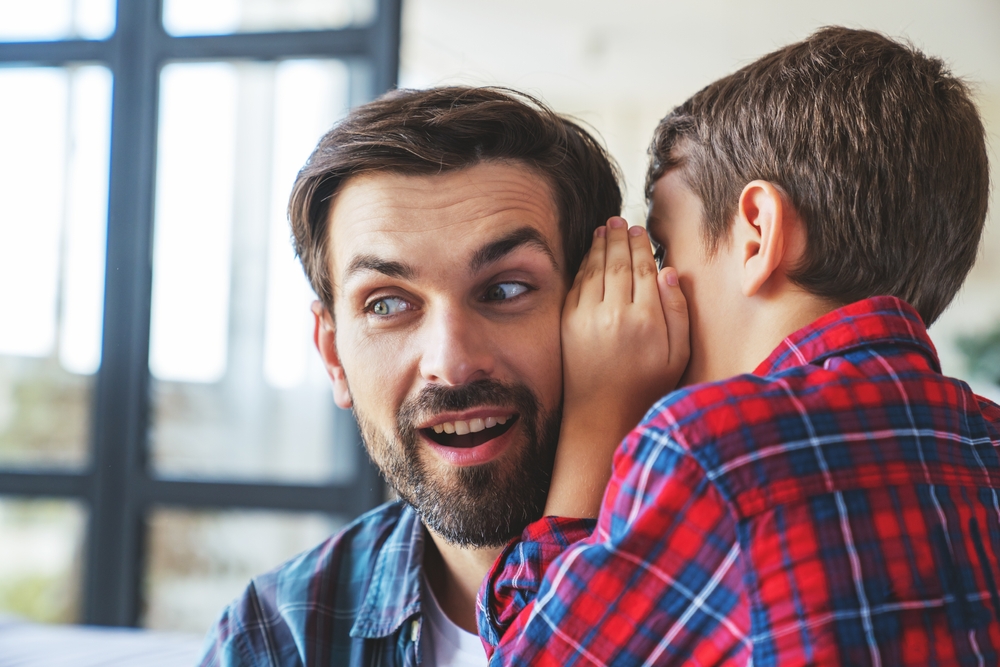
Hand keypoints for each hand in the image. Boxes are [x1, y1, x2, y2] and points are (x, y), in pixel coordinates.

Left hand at [544, 216, 688, 517]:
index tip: (641, 231)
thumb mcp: (677, 356)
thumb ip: (678, 312)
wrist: (601, 416)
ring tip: (605, 229)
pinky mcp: (568, 324)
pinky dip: (583, 266)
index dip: (641, 247)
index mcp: (647, 320)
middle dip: (619, 238)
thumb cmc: (645, 388)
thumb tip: (669, 272)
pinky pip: (577, 285)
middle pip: (617, 263)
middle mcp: (616, 314)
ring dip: (600, 245)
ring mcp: (588, 318)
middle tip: (621, 221)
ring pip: (595, 269)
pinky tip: (589, 255)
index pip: (644, 270)